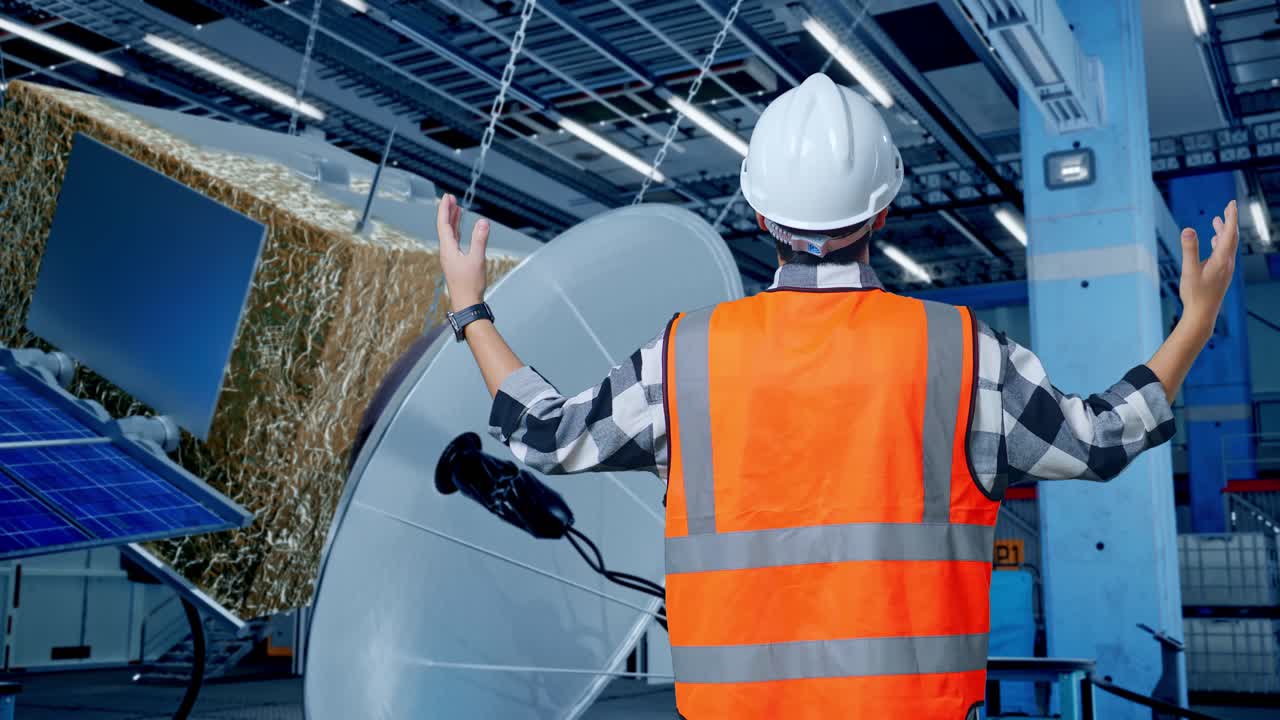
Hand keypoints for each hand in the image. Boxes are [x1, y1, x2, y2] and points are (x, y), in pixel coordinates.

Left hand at [437, 193, 489, 311]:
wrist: (467, 303)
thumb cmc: (470, 285)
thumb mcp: (477, 260)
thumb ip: (480, 239)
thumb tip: (483, 222)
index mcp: (448, 249)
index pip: (443, 224)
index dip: (445, 209)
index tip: (447, 196)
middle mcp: (446, 251)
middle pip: (444, 227)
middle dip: (448, 211)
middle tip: (451, 198)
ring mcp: (450, 257)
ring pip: (449, 234)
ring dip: (452, 220)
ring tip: (457, 209)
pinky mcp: (456, 262)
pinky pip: (454, 241)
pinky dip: (457, 231)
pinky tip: (461, 229)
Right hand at [1178, 199, 1238, 333]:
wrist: (1202, 314)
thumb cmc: (1195, 294)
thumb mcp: (1189, 270)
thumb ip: (1189, 249)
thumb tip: (1188, 229)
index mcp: (1221, 259)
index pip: (1229, 233)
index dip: (1231, 217)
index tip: (1231, 203)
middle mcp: (1227, 263)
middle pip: (1232, 237)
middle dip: (1230, 221)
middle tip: (1229, 207)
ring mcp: (1225, 269)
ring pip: (1228, 245)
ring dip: (1224, 232)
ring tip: (1218, 221)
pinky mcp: (1221, 274)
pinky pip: (1224, 253)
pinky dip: (1221, 242)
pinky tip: (1214, 241)